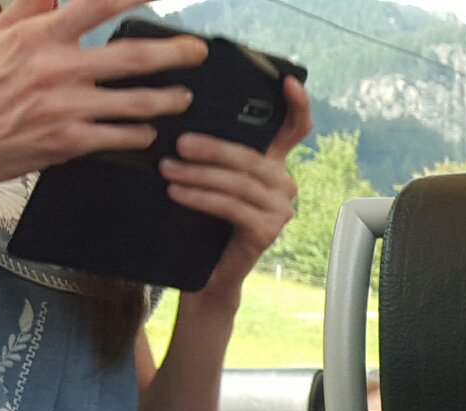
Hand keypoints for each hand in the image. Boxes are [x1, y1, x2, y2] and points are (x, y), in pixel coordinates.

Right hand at [0, 0, 205, 203]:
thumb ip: (27, 11)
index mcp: (36, 38)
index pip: (95, 7)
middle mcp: (56, 70)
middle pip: (132, 57)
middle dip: (174, 53)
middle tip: (198, 51)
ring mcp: (66, 108)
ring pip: (137, 103)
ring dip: (169, 99)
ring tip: (183, 96)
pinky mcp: (70, 142)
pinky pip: (122, 137)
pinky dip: (142, 133)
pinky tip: (150, 130)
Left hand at [165, 76, 310, 300]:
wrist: (207, 273)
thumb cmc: (203, 222)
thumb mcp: (209, 179)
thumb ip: (212, 154)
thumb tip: (182, 125)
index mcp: (271, 165)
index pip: (295, 130)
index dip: (297, 105)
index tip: (289, 83)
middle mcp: (282, 185)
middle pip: (255, 157)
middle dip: (215, 148)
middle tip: (180, 143)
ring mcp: (279, 210)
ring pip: (240, 182)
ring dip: (199, 174)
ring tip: (168, 169)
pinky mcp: (267, 232)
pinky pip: (233, 207)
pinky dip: (202, 198)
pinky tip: (178, 193)